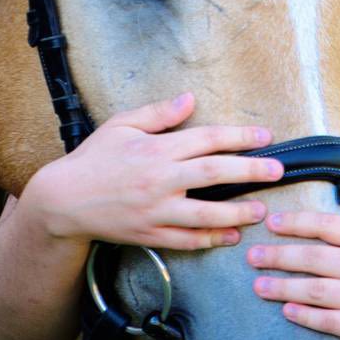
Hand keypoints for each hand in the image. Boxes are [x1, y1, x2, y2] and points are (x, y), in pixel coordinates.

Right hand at [22, 91, 284, 251]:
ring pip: (205, 214)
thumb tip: (190, 99)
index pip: (206, 139)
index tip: (265, 137)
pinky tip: (231, 236)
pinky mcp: (149, 235)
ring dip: (237, 213)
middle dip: (249, 172)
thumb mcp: (121, 126)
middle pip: (213, 174)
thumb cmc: (92, 159)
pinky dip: (210, 240)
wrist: (62, 201)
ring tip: (261, 210)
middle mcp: (159, 181)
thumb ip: (158, 114)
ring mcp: (155, 212)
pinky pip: (186, 241)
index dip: (239, 137)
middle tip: (277, 171)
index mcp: (155, 150)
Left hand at [248, 177, 339, 339]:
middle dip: (280, 256)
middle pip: (317, 258)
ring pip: (318, 291)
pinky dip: (306, 316)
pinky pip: (330, 321)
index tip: (271, 223)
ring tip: (258, 285)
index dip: (297, 222)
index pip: (330, 226)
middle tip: (252, 256)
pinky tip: (286, 310)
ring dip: (284, 287)